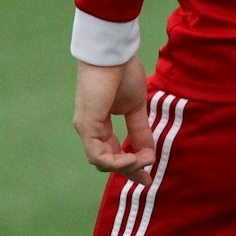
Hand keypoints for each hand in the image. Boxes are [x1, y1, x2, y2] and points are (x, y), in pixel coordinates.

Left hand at [73, 57, 155, 185]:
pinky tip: (134, 158)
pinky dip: (116, 161)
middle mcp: (90, 130)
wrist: (112, 55)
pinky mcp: (86, 126)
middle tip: (147, 180)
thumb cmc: (123, 74)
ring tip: (145, 162)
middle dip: (129, 171)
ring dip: (125, 166)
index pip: (113, 152)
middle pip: (107, 161)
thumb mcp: (137, 107)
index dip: (131, 164)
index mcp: (100, 125)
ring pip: (101, 162)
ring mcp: (86, 129)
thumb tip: (150, 151)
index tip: (149, 173)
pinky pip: (98, 154)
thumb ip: (140, 129)